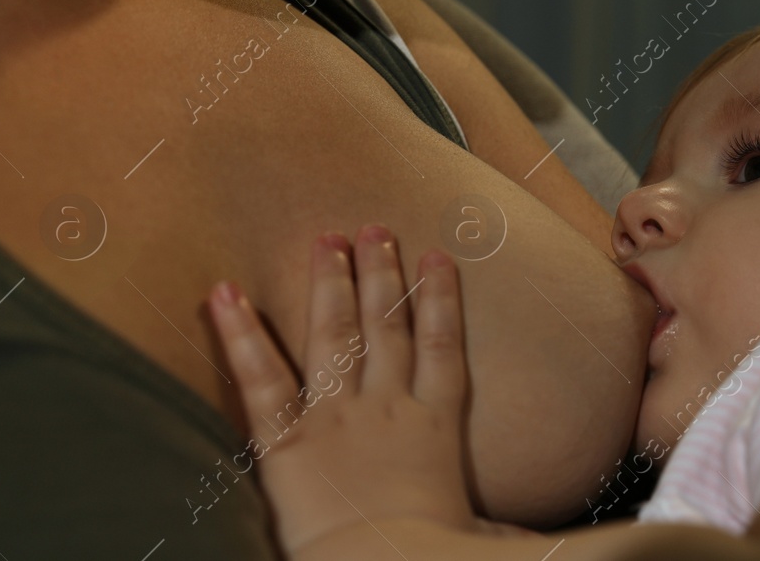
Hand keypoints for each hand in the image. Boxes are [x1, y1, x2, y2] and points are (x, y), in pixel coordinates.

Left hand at [208, 225, 478, 554]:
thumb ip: (502, 528)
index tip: (438, 256)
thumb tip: (536, 544)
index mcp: (434, 426)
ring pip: (335, 334)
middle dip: (380, 274)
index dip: (440, 299)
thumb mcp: (480, 538)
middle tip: (374, 230)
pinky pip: (260, 379)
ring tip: (328, 239)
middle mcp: (387, 407)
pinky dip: (239, 334)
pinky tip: (223, 293)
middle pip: (386, 327)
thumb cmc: (435, 557)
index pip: (442, 347)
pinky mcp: (287, 442)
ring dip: (331, 283)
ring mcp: (336, 417)